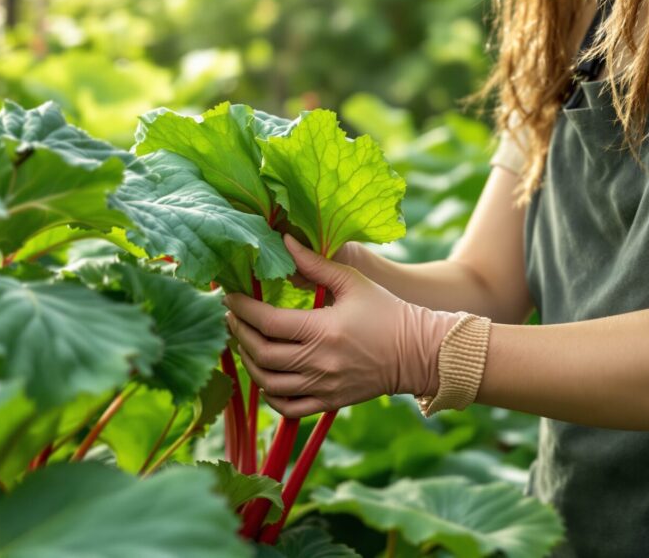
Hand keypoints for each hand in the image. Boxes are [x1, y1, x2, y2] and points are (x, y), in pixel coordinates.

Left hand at [224, 235, 464, 417]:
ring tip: (243, 343)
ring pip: (269, 383)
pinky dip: (269, 396)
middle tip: (231, 318)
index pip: (268, 322)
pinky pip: (288, 408)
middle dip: (239, 334)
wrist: (418, 353)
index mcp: (323, 330)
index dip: (243, 309)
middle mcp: (320, 362)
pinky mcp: (330, 402)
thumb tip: (284, 241)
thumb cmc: (387, 312)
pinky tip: (264, 377)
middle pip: (262, 354)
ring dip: (249, 364)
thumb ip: (315, 264)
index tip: (230, 297)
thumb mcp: (352, 281)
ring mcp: (324, 386)